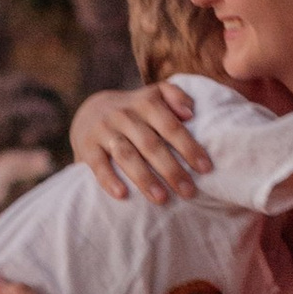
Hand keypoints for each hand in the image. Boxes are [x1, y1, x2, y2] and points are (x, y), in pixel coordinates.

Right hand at [71, 80, 208, 199]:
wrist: (89, 110)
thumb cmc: (133, 110)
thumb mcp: (153, 94)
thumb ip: (173, 95)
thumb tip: (190, 113)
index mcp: (144, 102)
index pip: (170, 126)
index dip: (189, 147)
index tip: (205, 169)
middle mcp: (124, 115)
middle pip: (150, 144)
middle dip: (171, 169)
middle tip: (189, 192)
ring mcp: (104, 130)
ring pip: (126, 155)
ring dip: (144, 178)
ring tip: (161, 199)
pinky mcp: (87, 146)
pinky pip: (98, 164)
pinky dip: (109, 179)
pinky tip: (122, 195)